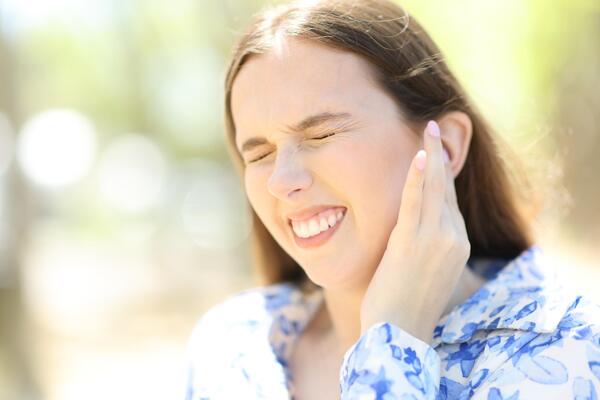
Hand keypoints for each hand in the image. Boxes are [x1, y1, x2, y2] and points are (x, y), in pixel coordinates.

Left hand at [359, 120, 470, 343]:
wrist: (399, 332)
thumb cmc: (405, 306)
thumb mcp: (424, 272)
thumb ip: (427, 247)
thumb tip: (414, 232)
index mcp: (458, 246)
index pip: (450, 201)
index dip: (443, 174)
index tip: (436, 153)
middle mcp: (454, 239)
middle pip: (447, 189)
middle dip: (440, 155)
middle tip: (434, 126)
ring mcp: (436, 240)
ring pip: (435, 189)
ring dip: (431, 155)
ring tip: (428, 128)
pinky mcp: (413, 242)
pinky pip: (417, 202)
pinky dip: (419, 177)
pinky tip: (419, 155)